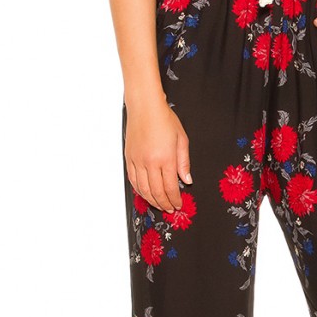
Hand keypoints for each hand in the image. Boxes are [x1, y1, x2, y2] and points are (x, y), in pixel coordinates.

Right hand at [124, 97, 191, 212]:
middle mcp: (150, 162)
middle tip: (170, 209)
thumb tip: (187, 180)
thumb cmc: (164, 119)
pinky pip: (133, 180)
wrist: (145, 107)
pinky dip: (139, 190)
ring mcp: (138, 161)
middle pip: (156, 192)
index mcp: (165, 158)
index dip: (174, 199)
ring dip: (151, 200)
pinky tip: (145, 194)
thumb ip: (184, 162)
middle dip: (164, 203)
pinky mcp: (129, 158)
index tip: (178, 205)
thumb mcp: (181, 139)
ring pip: (143, 189)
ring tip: (159, 205)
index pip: (170, 187)